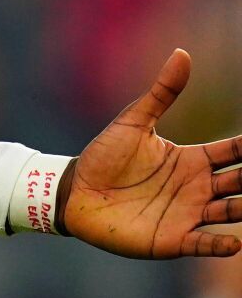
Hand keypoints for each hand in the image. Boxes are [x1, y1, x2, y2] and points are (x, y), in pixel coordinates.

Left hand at [61, 50, 241, 258]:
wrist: (74, 192)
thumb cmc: (104, 157)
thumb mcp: (134, 122)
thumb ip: (162, 93)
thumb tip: (182, 54)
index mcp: (193, 160)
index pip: (235, 152)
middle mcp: (198, 188)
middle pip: (241, 182)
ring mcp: (188, 214)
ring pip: (231, 211)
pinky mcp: (172, 239)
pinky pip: (203, 243)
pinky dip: (220, 244)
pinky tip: (235, 243)